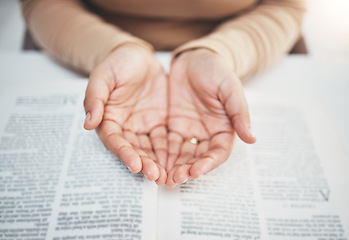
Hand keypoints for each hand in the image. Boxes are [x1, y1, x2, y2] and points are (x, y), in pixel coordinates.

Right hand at [83, 44, 167, 184]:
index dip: (124, 153)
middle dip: (144, 164)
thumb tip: (88, 122)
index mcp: (109, 119)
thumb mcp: (103, 76)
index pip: (115, 140)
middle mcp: (126, 128)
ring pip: (150, 149)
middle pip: (134, 150)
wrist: (138, 56)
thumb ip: (95, 98)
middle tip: (156, 176)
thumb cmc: (118, 64)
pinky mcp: (159, 124)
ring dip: (158, 163)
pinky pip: (165, 140)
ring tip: (169, 176)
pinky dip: (171, 152)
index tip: (136, 164)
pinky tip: (180, 162)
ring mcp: (143, 127)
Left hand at [166, 49, 255, 186]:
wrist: (195, 57)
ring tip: (162, 177)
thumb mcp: (230, 88)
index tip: (196, 171)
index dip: (208, 164)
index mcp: (223, 128)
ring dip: (173, 166)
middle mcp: (206, 134)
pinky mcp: (173, 125)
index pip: (218, 152)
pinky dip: (161, 153)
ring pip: (181, 154)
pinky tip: (153, 161)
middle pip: (198, 158)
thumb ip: (239, 113)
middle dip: (187, 169)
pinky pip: (167, 143)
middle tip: (174, 179)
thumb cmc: (216, 70)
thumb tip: (252, 138)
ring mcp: (188, 130)